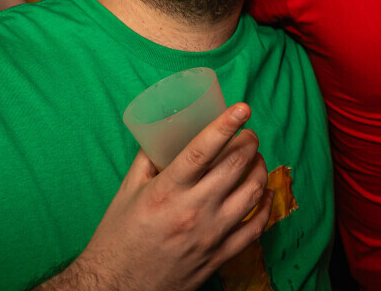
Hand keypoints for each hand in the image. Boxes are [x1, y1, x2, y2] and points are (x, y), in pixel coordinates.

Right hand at [40, 104, 272, 290]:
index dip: (225, 125)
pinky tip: (263, 193)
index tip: (242, 107)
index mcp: (166, 192)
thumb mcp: (126, 194)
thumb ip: (147, 161)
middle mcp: (192, 211)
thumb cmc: (117, 240)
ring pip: (251, 193)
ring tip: (255, 159)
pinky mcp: (219, 257)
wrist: (115, 289)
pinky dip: (265, 207)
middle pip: (235, 167)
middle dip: (248, 143)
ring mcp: (210, 235)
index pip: (202, 151)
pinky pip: (255, 228)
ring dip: (259, 170)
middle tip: (248, 134)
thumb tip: (163, 134)